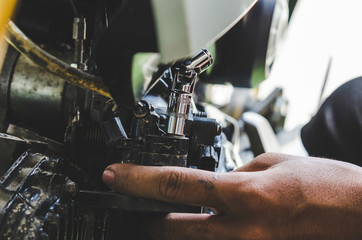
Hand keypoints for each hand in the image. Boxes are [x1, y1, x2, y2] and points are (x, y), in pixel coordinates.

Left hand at [102, 153, 361, 239]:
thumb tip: (211, 184)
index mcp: (245, 195)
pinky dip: (202, 239)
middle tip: (136, 203)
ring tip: (167, 217)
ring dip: (171, 233)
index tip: (115, 176)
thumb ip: (235, 174)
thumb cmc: (327, 186)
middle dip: (146, 217)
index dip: (137, 180)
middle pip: (168, 229)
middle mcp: (241, 231)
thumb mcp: (275, 164)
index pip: (174, 185)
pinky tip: (205, 227)